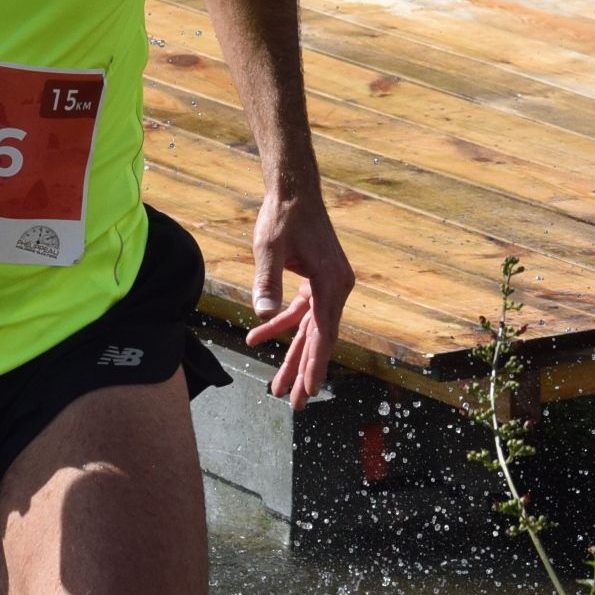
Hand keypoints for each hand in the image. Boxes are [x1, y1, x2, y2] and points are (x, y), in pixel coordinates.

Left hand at [240, 186, 351, 407]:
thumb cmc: (283, 217)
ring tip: (279, 386)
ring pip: (310, 329)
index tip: (310, 389)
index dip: (316, 364)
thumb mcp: (269, 249)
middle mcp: (336, 287)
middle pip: (320, 338)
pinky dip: (281, 325)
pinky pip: (300, 311)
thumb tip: (262, 314)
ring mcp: (328, 285)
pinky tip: (257, 338)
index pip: (324, 333)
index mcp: (331, 283)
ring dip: (293, 355)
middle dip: (305, 371)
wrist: (293, 190)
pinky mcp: (316, 280)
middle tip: (296, 403)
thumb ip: (266, 282)